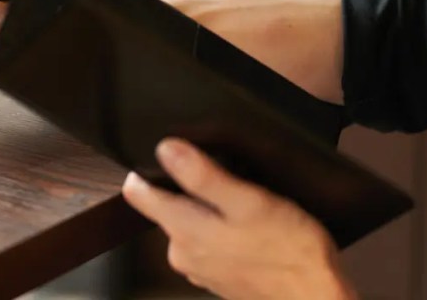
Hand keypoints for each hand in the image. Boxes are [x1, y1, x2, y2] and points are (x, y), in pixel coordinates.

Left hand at [122, 138, 356, 299]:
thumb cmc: (289, 252)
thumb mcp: (248, 201)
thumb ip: (202, 176)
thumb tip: (165, 149)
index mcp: (181, 229)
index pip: (137, 192)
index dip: (148, 168)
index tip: (170, 154)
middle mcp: (180, 252)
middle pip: (165, 205)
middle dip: (187, 189)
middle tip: (224, 180)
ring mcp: (199, 268)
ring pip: (189, 223)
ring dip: (208, 211)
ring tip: (241, 205)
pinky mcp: (217, 277)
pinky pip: (209, 243)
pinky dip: (223, 232)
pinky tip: (249, 230)